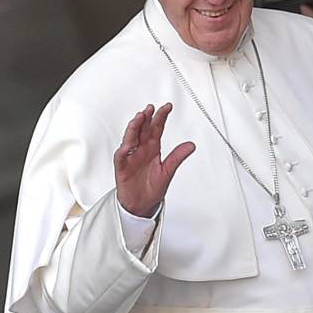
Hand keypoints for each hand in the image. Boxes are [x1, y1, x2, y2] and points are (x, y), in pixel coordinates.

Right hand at [114, 103, 195, 217]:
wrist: (142, 205)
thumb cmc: (152, 188)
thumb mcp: (168, 171)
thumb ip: (177, 157)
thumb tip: (191, 145)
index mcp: (152, 148)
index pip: (156, 128)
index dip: (161, 117)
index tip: (167, 107)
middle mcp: (141, 150)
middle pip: (142, 130)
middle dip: (146, 118)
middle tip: (150, 108)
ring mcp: (131, 157)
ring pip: (130, 139)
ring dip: (133, 128)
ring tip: (139, 119)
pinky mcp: (122, 168)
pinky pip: (121, 157)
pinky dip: (123, 151)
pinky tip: (127, 145)